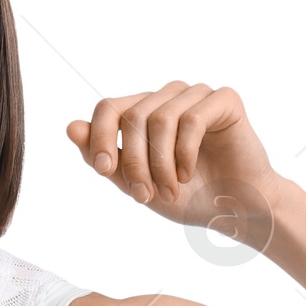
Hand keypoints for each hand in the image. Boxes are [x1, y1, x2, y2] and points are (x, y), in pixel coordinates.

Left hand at [67, 81, 278, 237]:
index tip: (105, 171)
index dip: (100, 137)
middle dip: (133, 162)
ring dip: (160, 164)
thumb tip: (71, 127)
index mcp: (144, 112)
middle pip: (133, 116)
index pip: (108, 108)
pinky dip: (185, 154)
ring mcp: (196, 95)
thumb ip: (105, 159)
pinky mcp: (224, 99)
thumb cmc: (188, 197)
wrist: (234, 210)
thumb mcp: (136, 185)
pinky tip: (188, 174)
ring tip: (172, 191)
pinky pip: (191, 119)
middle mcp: (168, 97)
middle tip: (144, 196)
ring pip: (160, 118)